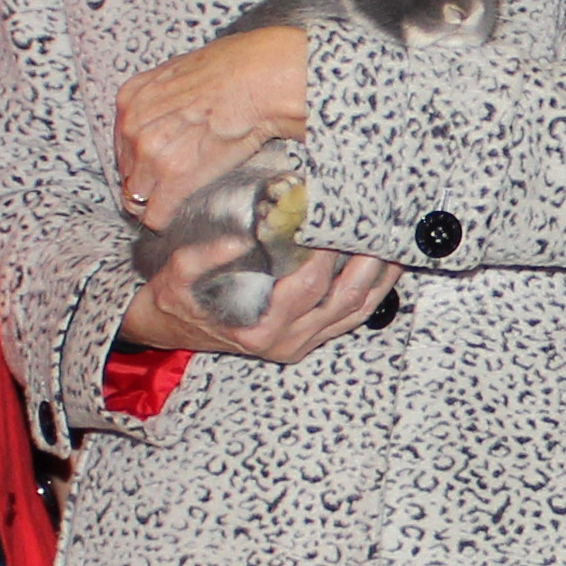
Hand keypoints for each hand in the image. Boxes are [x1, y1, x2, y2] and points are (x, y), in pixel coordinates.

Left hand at [118, 26, 314, 228]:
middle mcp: (134, 127)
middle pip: (126, 171)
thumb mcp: (180, 72)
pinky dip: (165, 220)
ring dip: (154, 202)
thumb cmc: (232, 71)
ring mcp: (151, 155)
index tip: (151, 167)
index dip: (138, 158)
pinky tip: (174, 217)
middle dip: (144, 182)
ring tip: (173, 202)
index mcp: (132, 100)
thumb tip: (170, 114)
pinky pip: (156, 215)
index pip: (122, 143)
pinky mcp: (175, 179)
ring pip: (136, 197)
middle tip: (166, 186)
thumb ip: (163, 97)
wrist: (258, 83)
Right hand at [119, 246, 395, 364]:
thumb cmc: (177, 299)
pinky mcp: (308, 340)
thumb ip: (205, 256)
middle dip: (368, 263)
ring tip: (395, 244)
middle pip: (343, 300)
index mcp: (259, 328)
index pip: (307, 287)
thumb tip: (237, 239)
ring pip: (355, 312)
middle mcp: (286, 341)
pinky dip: (372, 293)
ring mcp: (301, 343)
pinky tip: (384, 269)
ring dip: (380, 279)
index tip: (339, 222)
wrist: (170, 328)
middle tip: (381, 227)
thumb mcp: (179, 273)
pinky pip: (350, 318)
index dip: (328, 254)